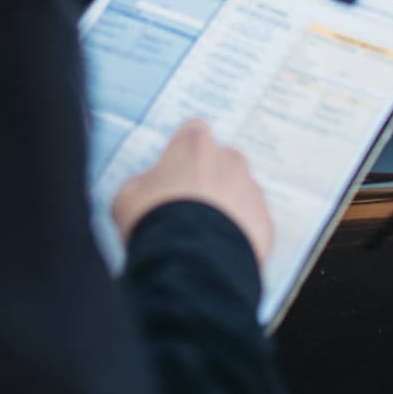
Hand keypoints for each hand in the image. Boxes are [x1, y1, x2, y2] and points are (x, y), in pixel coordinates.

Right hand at [111, 118, 274, 266]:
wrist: (190, 262)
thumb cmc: (156, 220)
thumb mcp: (127, 196)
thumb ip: (142, 183)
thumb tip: (146, 187)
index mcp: (194, 145)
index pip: (193, 131)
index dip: (183, 151)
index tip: (176, 167)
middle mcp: (229, 160)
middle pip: (221, 161)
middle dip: (208, 178)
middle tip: (188, 205)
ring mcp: (251, 190)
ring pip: (240, 192)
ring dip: (226, 206)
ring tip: (204, 233)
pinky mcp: (265, 221)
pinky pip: (252, 223)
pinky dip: (240, 232)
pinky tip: (219, 249)